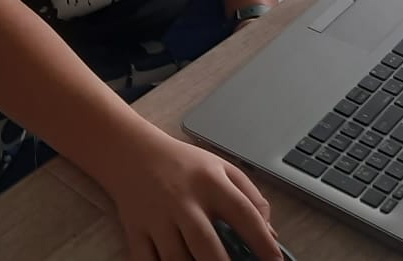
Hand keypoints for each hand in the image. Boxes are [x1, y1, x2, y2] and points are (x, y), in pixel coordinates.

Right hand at [96, 128, 278, 260]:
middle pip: (206, 244)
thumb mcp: (222, 168)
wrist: (132, 152)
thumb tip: (270, 234)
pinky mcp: (135, 230)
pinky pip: (145, 260)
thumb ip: (250, 197)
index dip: (262, 241)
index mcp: (211, 182)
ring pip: (175, 258)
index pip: (243, 213)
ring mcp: (157, 217)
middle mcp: (184, 200)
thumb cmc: (183, 164)